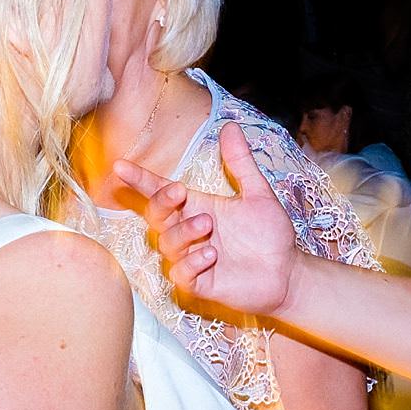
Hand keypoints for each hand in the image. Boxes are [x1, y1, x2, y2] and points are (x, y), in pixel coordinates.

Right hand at [112, 123, 300, 319]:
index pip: (160, 191)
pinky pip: (181, 274)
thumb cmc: (270, 234)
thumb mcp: (258, 193)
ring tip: (208, 224)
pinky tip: (211, 255)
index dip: (139, 179)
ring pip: (167, 244)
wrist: (288, 272)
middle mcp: (189, 231)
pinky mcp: (200, 283)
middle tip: (181, 192)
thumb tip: (231, 126)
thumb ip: (241, 162)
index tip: (121, 166)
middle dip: (162, 202)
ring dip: (183, 232)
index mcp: (197, 206)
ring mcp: (192, 257)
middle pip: (156, 216)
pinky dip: (191, 263)